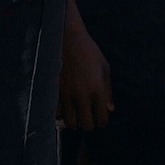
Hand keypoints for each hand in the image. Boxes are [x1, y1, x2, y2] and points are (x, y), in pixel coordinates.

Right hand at [57, 12, 111, 130]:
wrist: (67, 39)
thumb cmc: (89, 51)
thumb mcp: (105, 68)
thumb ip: (108, 91)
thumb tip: (110, 109)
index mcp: (97, 90)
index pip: (102, 119)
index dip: (102, 122)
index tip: (101, 119)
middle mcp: (82, 96)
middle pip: (86, 125)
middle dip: (89, 125)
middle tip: (89, 118)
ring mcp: (66, 95)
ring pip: (70, 122)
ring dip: (75, 122)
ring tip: (76, 115)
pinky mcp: (54, 91)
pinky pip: (57, 112)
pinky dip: (61, 115)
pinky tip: (65, 109)